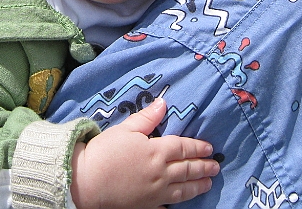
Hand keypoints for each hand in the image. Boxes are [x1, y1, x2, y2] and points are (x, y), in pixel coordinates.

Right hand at [70, 97, 218, 208]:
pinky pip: (166, 206)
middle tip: (215, 167)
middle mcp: (160, 173)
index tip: (209, 148)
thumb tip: (163, 103)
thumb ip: (147, 118)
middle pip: (187, 169)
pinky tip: (182, 203)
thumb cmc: (104, 152)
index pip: (183, 148)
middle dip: (203, 167)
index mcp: (156, 152)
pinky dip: (177, 204)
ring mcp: (155, 193)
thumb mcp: (125, 129)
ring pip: (183, 190)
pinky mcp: (145, 207)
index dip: (198, 147)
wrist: (85, 183)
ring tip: (208, 184)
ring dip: (198, 186)